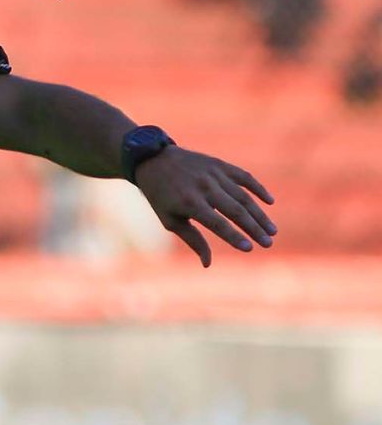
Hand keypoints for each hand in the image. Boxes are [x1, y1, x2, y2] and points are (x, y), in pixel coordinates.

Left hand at [134, 146, 276, 266]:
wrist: (153, 160)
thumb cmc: (160, 195)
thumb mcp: (170, 219)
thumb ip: (192, 240)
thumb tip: (207, 264)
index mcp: (190, 203)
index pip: (218, 224)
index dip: (234, 237)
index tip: (250, 248)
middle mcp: (204, 187)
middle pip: (236, 210)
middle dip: (254, 228)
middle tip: (268, 243)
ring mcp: (213, 174)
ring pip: (243, 196)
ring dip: (260, 214)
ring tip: (272, 230)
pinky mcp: (219, 164)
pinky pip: (244, 176)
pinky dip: (258, 188)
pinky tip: (270, 202)